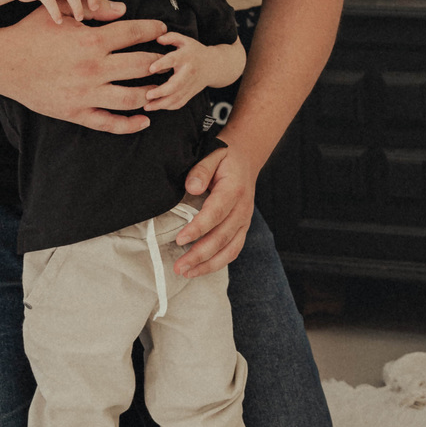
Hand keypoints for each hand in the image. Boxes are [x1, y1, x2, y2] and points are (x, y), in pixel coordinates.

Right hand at [0, 4, 168, 133]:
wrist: (2, 62)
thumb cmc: (30, 33)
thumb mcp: (61, 12)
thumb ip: (93, 8)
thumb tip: (123, 8)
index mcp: (91, 40)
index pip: (135, 33)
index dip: (153, 29)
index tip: (162, 30)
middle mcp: (93, 68)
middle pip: (142, 66)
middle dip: (160, 62)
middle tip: (168, 61)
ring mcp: (86, 93)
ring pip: (132, 97)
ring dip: (151, 93)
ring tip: (159, 89)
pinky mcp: (76, 112)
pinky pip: (109, 123)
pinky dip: (131, 124)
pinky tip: (144, 119)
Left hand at [144, 33, 212, 109]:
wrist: (214, 66)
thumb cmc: (195, 51)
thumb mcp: (185, 40)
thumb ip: (171, 37)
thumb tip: (158, 39)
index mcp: (186, 57)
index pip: (173, 60)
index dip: (162, 64)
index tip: (150, 69)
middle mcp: (189, 72)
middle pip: (176, 85)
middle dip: (161, 92)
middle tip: (147, 95)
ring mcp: (190, 85)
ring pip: (177, 98)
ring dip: (161, 104)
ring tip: (147, 106)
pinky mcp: (191, 94)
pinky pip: (180, 103)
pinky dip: (168, 107)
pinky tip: (156, 107)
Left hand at [172, 144, 257, 276]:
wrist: (246, 157)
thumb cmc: (226, 156)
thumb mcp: (213, 153)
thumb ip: (201, 170)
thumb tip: (191, 187)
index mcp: (234, 190)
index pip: (215, 213)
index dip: (198, 229)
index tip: (180, 240)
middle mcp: (242, 209)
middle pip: (222, 237)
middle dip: (200, 255)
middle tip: (179, 266)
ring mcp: (244, 221)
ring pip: (230, 249)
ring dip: (209, 264)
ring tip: (187, 272)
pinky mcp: (242, 228)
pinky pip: (233, 250)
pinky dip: (218, 263)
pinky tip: (201, 269)